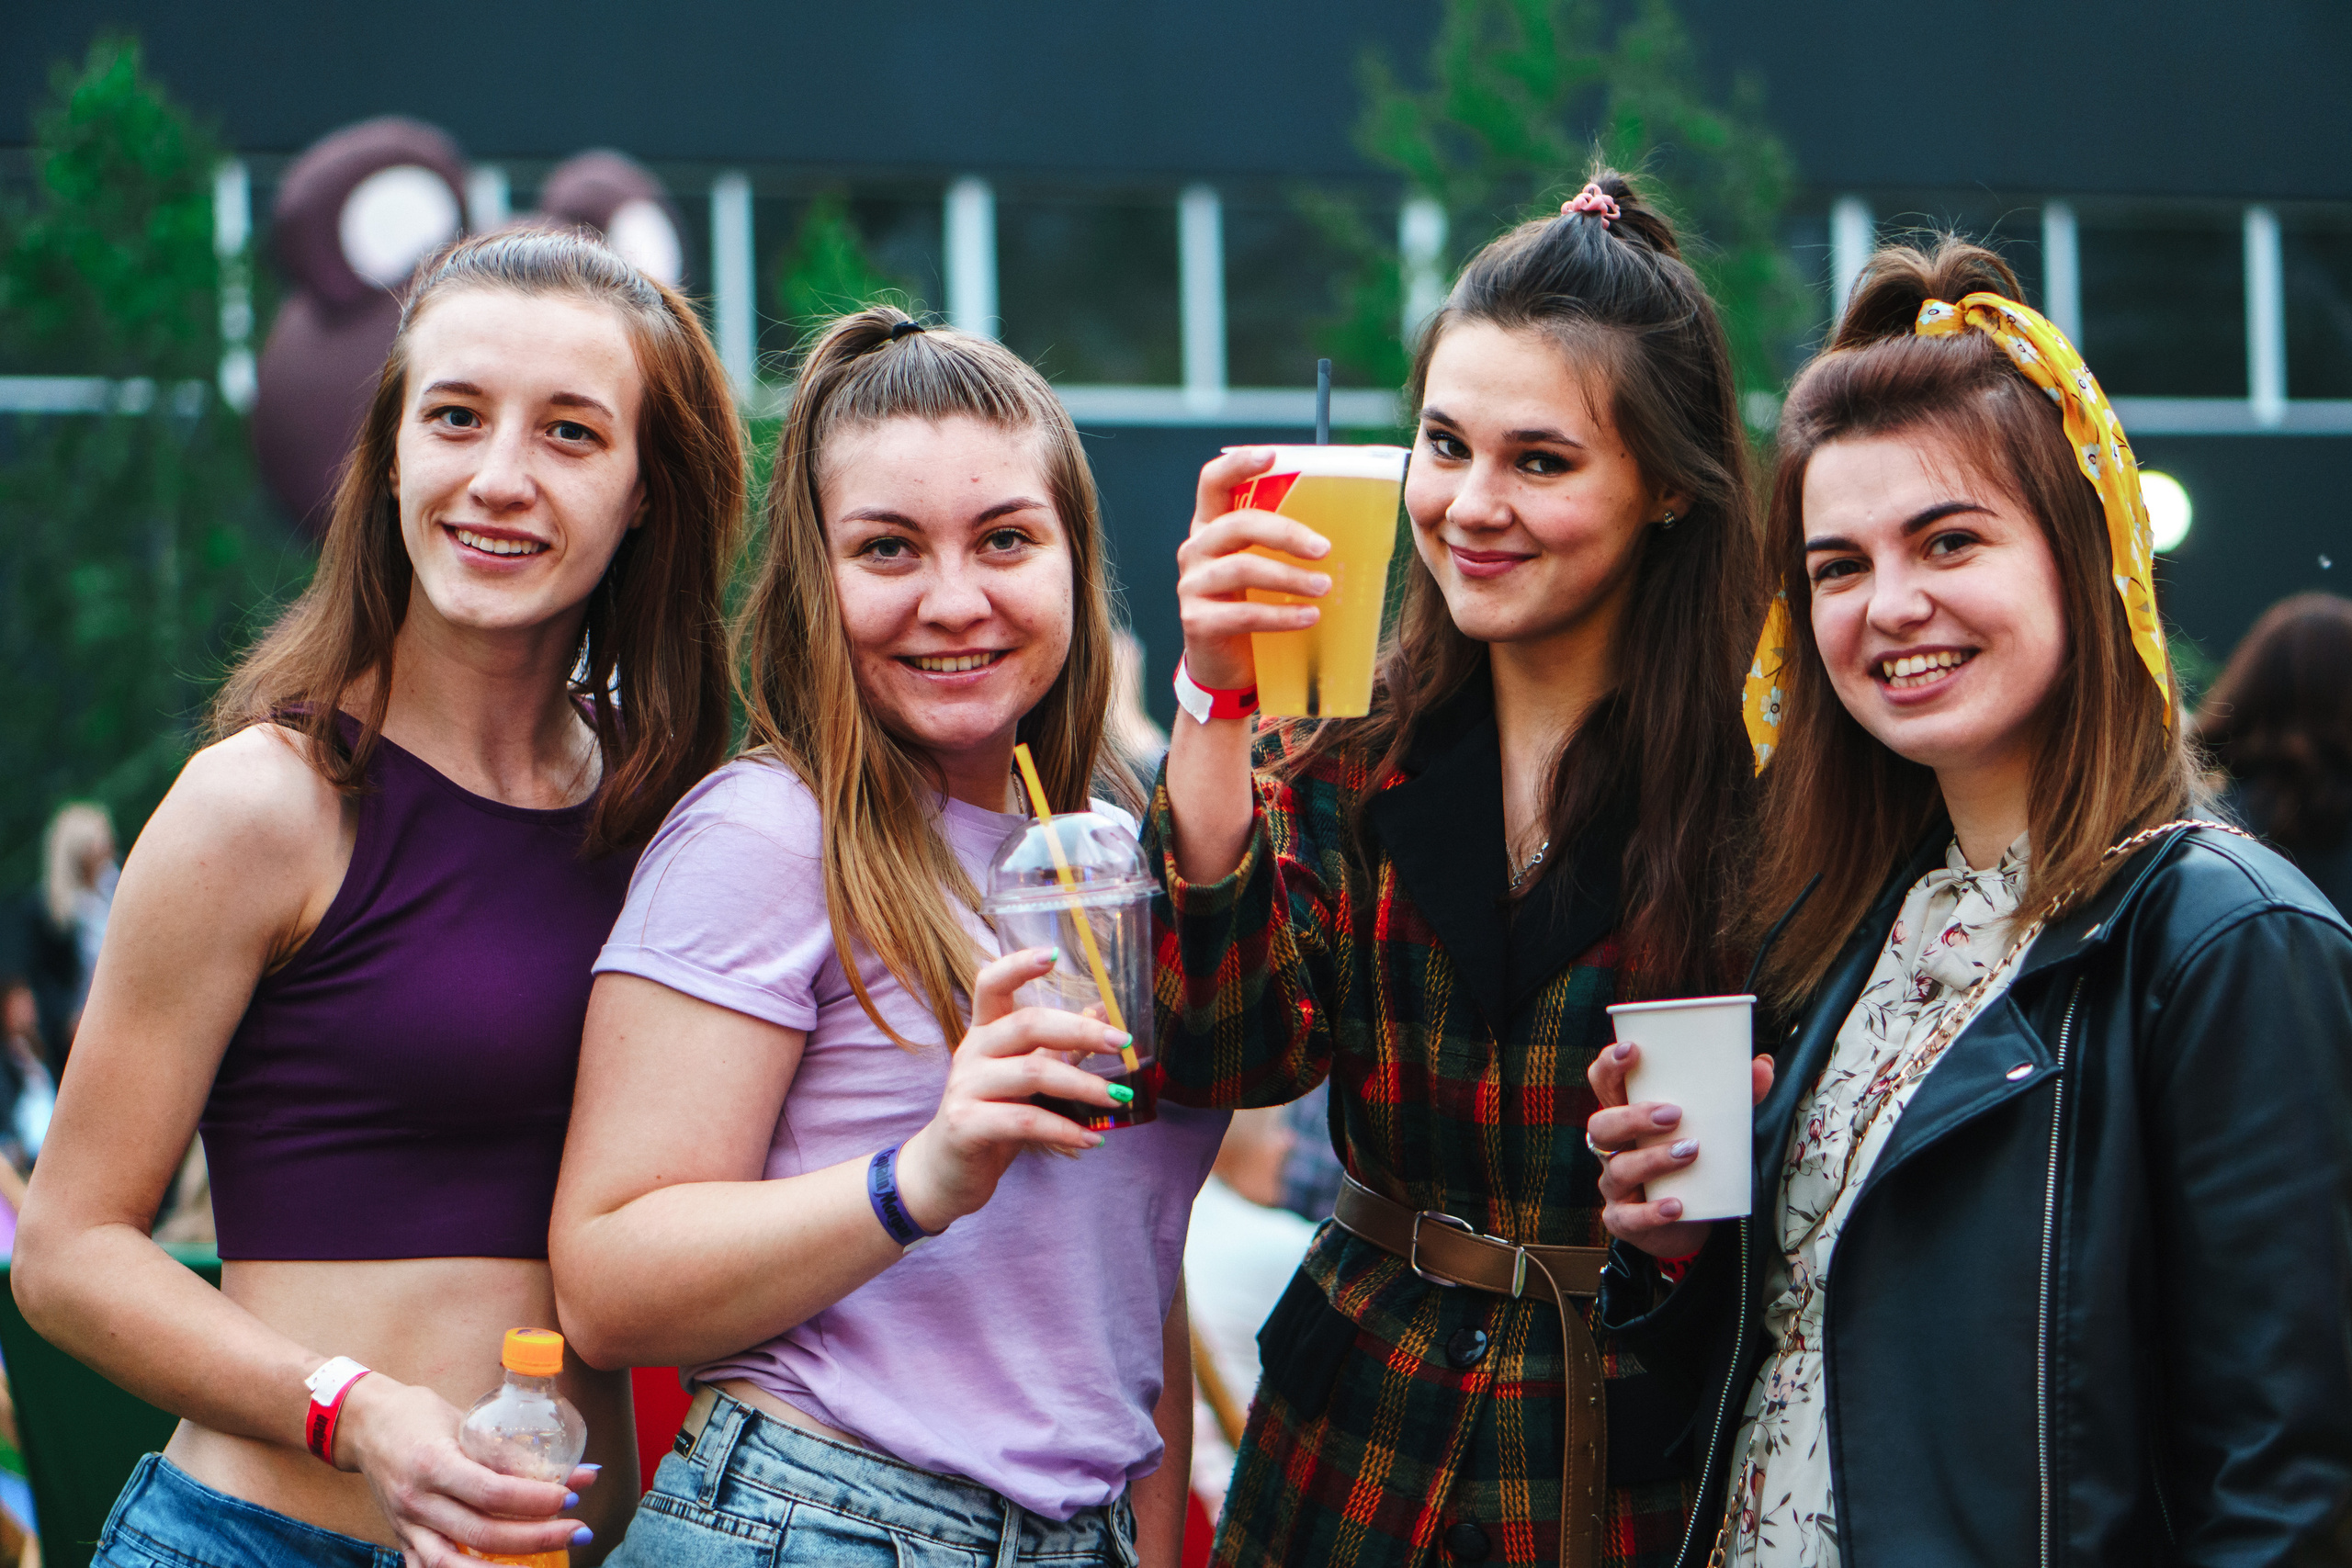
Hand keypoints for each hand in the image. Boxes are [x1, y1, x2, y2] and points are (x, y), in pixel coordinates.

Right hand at [336, 1373, 595, 1567]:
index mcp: (434, 1464)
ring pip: (452, 1566)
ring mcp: (406, 1527)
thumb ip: (509, 1452)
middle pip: (481, 1534)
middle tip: (578, 1531)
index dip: (535, 1500)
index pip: (491, 1492)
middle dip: (536, 1537)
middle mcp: (417, 1502)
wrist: (364, 1425)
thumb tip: (576, 1470)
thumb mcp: (464, 1421)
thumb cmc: (418, 1416)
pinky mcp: (402, 1541)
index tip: (571, 1497)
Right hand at [893, 948, 1133, 1229]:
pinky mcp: (966, 1125)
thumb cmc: (992, 1117)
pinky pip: (1024, 1121)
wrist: (945, 1171)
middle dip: (1081, 1030)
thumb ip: (1055, 1048)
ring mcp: (965, 1088)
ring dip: (1084, 1086)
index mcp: (984, 1032)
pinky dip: (1065, 1130)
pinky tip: (1093, 1138)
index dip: (1019, 964)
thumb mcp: (1023, 1078)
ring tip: (1119, 1098)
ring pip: (1032, 1073)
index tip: (1055, 954)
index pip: (991, 983)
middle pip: (1027, 1024)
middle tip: (1122, 1041)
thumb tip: (1097, 1012)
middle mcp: (971, 1052)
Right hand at [1173, 447, 1334, 693]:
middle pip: (1237, 524)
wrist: (1227, 669)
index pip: (1213, 482)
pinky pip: (1243, 613)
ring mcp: (1192, 585)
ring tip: (1324, 588)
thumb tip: (1350, 524)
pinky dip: (1281, 615)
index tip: (1271, 455)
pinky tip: (1309, 617)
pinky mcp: (1196, 621)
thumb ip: (1284, 544)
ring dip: (1290, 578)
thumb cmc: (1255, 607)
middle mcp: (1196, 550)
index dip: (1238, 464)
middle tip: (1324, 549)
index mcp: (1211, 527)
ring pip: (1242, 569)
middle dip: (1285, 532)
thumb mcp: (1265, 568)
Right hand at [1585, 1041, 1775, 1261]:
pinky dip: (1652, 1212)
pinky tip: (1677, 1206)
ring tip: (1690, 1152)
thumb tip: (1763, 1066)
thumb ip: (1736, 1098)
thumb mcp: (1713, 1128)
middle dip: (1633, 1116)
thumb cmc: (1694, 1163)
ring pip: (1618, 1169)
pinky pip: (1629, 1217)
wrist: (1693, 1222)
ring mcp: (1615, 1185)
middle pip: (1602, 1124)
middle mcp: (1615, 1147)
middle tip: (1673, 1113)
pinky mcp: (1623, 1219)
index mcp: (1627, 1115)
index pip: (1603, 1083)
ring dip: (1653, 1159)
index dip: (1610, 1065)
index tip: (1633, 1050)